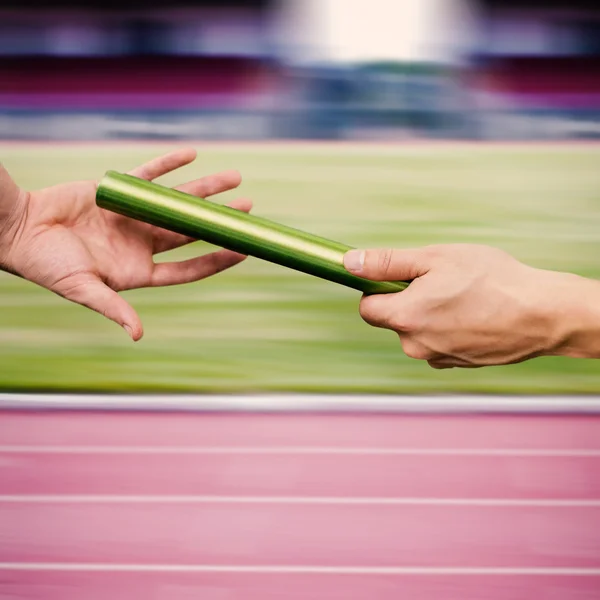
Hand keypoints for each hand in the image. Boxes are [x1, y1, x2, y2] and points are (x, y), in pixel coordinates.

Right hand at [0, 148, 250, 340]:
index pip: (189, 266)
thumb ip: (114, 308)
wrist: (18, 230)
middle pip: (190, 230)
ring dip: (204, 189)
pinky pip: (149, 174)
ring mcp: (133, 216)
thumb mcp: (83, 290)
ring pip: (177, 200)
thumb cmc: (47, 265)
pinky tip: (192, 154)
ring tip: (235, 177)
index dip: (217, 258)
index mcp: (139, 270)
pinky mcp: (118, 191)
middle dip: (219, 219)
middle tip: (248, 206)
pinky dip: (169, 164)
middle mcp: (142, 243)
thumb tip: (138, 335)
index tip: (244, 248)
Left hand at [343, 244, 599, 367]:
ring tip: (463, 298)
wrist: (542, 314)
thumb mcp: (434, 258)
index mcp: (403, 318)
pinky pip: (438, 343)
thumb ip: (387, 263)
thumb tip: (349, 263)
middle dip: (408, 300)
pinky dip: (448, 329)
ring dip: (430, 315)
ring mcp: (437, 358)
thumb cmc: (490, 280)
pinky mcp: (457, 365)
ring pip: (418, 331)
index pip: (367, 308)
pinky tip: (473, 315)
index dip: (379, 289)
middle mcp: (414, 345)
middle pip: (394, 319)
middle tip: (441, 282)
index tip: (399, 277)